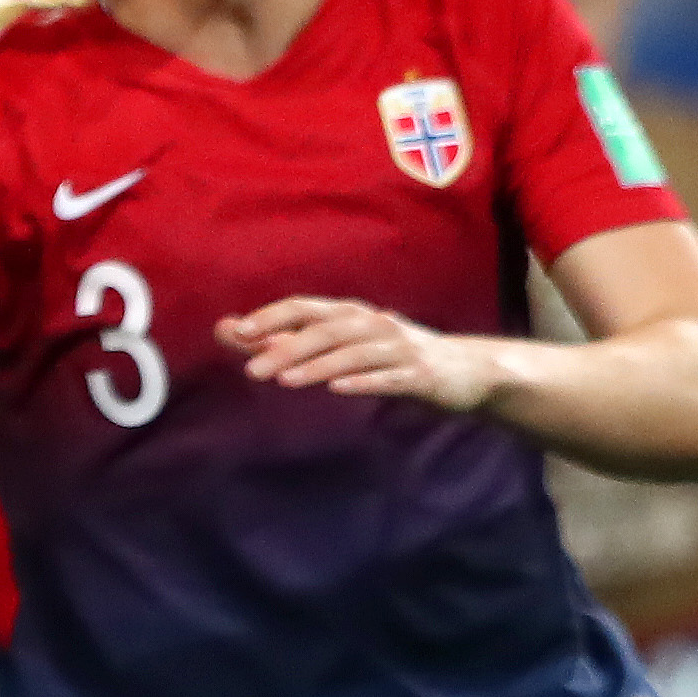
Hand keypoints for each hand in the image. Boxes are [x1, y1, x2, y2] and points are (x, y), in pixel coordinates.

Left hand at [219, 299, 499, 410]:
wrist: (467, 370)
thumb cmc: (392, 356)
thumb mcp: (341, 346)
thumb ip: (286, 341)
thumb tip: (230, 331)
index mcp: (350, 314)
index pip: (303, 307)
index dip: (270, 317)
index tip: (237, 332)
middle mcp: (373, 324)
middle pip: (324, 331)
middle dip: (286, 349)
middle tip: (252, 371)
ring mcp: (399, 347)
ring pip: (353, 353)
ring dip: (318, 365)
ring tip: (286, 380)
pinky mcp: (421, 374)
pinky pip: (389, 377)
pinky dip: (364, 380)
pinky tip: (340, 388)